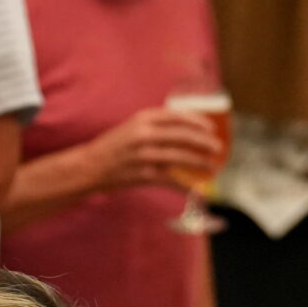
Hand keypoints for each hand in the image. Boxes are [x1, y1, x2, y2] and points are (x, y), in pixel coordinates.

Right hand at [85, 106, 225, 193]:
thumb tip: (185, 128)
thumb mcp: (132, 127)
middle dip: (204, 142)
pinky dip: (185, 186)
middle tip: (218, 148)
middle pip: (183, 136)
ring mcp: (143, 155)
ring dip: (200, 163)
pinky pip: (170, 180)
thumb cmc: (113, 146)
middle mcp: (144, 134)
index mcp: (143, 118)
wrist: (89, 166)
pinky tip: (196, 190)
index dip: (198, 121)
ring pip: (180, 157)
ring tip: (212, 166)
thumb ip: (156, 125)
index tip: (211, 127)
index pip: (178, 116)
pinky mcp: (142, 175)